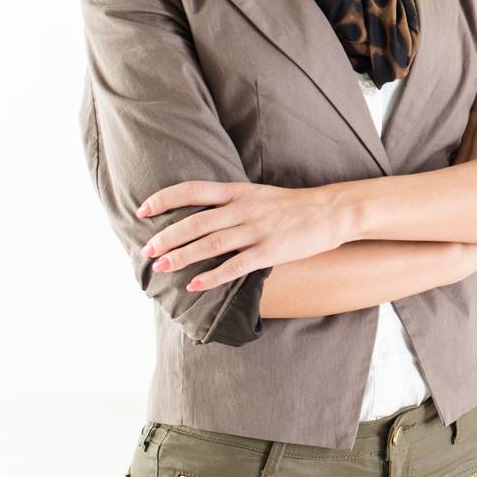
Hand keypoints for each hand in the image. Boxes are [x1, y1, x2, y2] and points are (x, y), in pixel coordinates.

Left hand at [136, 181, 347, 293]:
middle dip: (167, 237)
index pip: (193, 190)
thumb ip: (232, 202)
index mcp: (239, 191)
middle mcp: (244, 209)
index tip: (143, 211)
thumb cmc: (294, 206)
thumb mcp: (260, 195)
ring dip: (182, 257)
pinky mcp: (270, 251)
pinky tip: (194, 285)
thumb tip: (200, 217)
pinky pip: (234, 266)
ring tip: (162, 267)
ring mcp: (257, 230)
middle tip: (146, 250)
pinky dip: (212, 277)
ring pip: (210, 244)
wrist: (333, 211)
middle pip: (196, 222)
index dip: (165, 199)